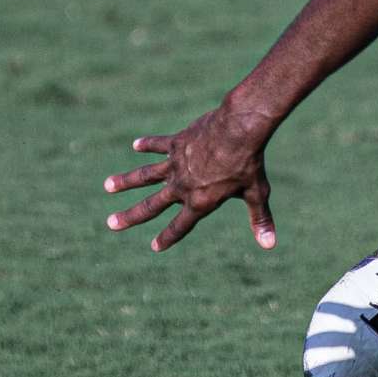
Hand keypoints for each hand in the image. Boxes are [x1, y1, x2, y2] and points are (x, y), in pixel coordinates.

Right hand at [102, 100, 278, 252]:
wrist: (239, 129)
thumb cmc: (250, 163)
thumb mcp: (257, 193)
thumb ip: (260, 220)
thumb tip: (270, 245)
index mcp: (200, 202)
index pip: (180, 226)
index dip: (168, 238)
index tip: (155, 247)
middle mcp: (182, 186)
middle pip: (151, 205)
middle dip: (130, 217)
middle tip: (110, 224)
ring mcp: (177, 164)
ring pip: (145, 175)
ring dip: (125, 181)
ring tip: (107, 186)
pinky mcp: (178, 143)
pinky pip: (159, 145)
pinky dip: (147, 144)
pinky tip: (136, 145)